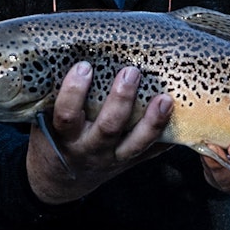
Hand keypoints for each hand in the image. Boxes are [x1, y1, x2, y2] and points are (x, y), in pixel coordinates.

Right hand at [27, 62, 170, 203]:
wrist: (59, 179)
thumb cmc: (53, 137)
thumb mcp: (45, 119)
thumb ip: (55, 96)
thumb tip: (71, 50)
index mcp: (65, 136)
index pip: (66, 115)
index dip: (74, 92)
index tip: (84, 67)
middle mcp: (90, 148)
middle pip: (108, 128)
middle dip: (121, 100)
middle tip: (131, 72)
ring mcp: (113, 158)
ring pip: (136, 143)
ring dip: (152, 121)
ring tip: (164, 98)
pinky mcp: (130, 162)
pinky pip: (153, 152)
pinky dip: (169, 137)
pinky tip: (184, 119)